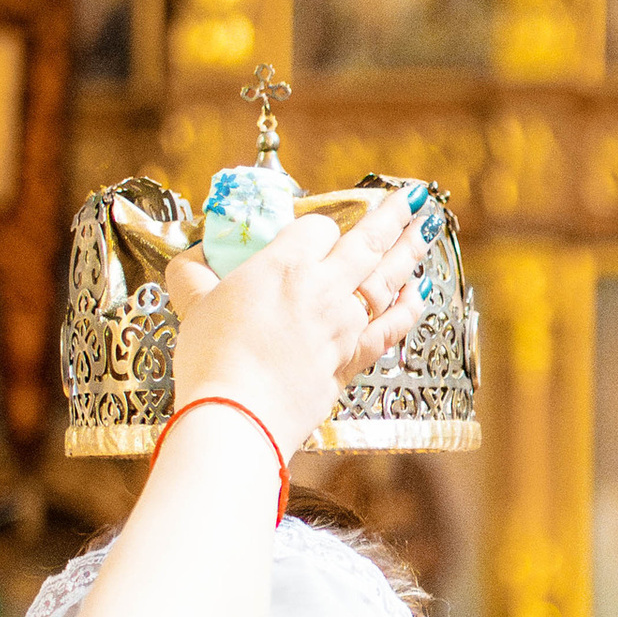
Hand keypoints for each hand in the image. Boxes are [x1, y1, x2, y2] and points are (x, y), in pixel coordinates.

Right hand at [166, 192, 432, 458]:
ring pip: (386, 280)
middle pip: (366, 244)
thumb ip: (191, 274)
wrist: (238, 417)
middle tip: (411, 198)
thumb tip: (191, 258)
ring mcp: (343, 325)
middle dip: (390, 217)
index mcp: (285, 266)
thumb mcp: (191, 304)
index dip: (318, 226)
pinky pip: (390, 328)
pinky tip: (419, 293)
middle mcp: (323, 290)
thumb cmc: (212, 360)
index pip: (317, 228)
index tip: (316, 231)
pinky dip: (408, 309)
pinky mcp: (351, 360)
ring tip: (426, 230)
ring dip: (409, 253)